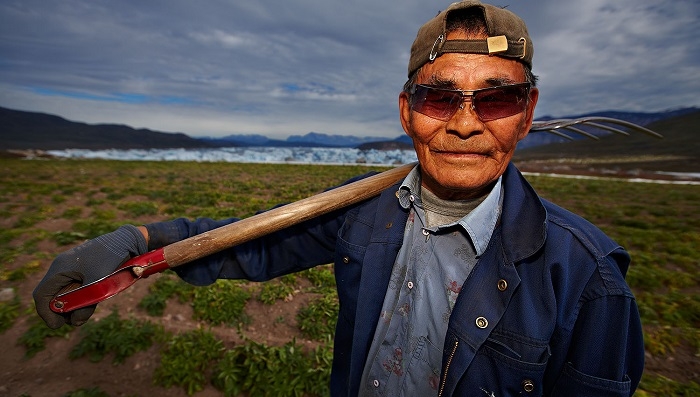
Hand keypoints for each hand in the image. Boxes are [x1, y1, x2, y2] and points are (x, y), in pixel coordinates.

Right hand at [33, 225, 147, 327]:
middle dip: (59, 311)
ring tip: (85, 310)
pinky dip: (77, 297)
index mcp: (60, 268)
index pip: (41, 295)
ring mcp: (70, 267)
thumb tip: (75, 322)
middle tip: (76, 319)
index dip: (46, 313)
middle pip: (50, 295)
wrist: (127, 241)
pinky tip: (91, 299)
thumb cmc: (112, 258)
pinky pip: (72, 286)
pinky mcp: (80, 269)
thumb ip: (86, 303)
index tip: (58, 325)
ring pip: (62, 292)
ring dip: (70, 305)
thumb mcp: (100, 283)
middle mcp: (61, 267)